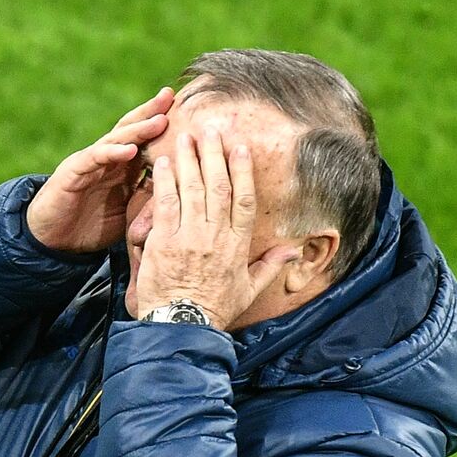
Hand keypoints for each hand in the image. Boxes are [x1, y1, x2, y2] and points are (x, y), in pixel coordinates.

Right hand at [25, 88, 173, 253]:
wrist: (53, 241)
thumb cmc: (90, 227)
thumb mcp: (128, 213)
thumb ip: (149, 199)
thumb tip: (182, 192)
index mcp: (122, 168)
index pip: (145, 140)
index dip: (164, 126)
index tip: (189, 113)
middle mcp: (106, 160)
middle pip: (132, 129)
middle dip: (152, 112)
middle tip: (172, 97)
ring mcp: (89, 163)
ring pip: (116, 139)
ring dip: (138, 129)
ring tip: (160, 120)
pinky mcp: (73, 172)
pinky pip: (95, 158)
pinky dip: (113, 153)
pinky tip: (131, 149)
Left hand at [132, 127, 299, 326]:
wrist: (182, 328)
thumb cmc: (214, 312)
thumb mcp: (248, 291)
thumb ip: (270, 267)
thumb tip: (294, 252)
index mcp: (237, 245)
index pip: (243, 199)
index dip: (243, 170)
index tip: (241, 147)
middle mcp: (216, 236)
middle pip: (218, 185)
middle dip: (214, 154)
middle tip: (210, 128)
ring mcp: (189, 237)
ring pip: (192, 189)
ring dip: (188, 159)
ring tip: (185, 136)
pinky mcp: (164, 242)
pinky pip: (165, 204)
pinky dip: (164, 181)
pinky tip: (161, 162)